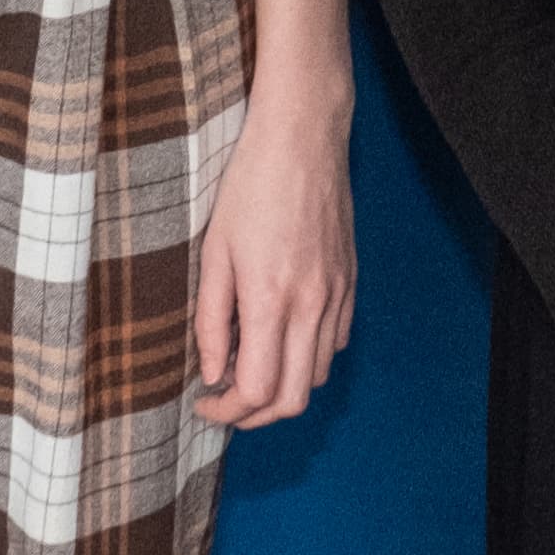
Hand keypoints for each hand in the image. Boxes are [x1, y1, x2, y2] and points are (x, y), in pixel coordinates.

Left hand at [193, 75, 359, 432]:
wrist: (303, 138)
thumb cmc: (249, 187)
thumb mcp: (214, 252)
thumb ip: (212, 319)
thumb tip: (212, 373)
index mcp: (271, 300)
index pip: (257, 390)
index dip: (227, 411)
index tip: (204, 403)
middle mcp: (312, 306)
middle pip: (293, 398)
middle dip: (255, 415)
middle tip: (225, 403)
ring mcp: (336, 295)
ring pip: (316, 375)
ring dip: (282, 388)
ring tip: (248, 367)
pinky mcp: (350, 283)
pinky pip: (334, 343)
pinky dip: (307, 358)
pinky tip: (280, 338)